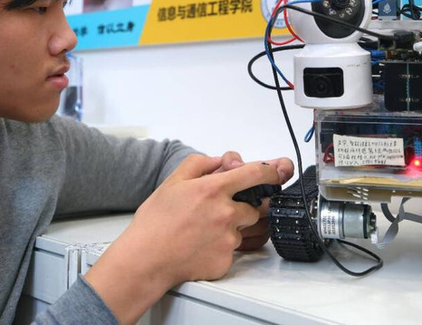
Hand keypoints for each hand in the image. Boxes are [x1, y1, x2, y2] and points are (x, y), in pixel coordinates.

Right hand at [84, 154, 285, 323]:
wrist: (146, 259)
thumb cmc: (155, 222)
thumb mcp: (173, 181)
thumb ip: (199, 164)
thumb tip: (220, 161)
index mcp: (213, 190)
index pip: (256, 175)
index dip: (271, 173)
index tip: (275, 174)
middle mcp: (226, 214)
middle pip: (255, 207)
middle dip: (242, 207)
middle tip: (218, 212)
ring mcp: (228, 239)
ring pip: (244, 230)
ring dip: (233, 228)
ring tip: (205, 231)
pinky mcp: (226, 260)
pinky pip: (234, 250)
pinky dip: (223, 247)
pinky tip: (202, 246)